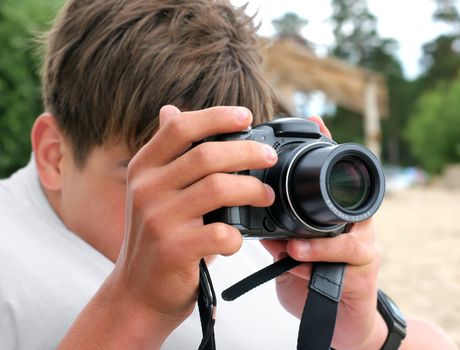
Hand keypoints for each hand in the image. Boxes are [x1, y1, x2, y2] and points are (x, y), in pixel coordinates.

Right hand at [60, 106, 277, 347]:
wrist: (136, 293)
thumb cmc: (156, 237)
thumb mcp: (152, 190)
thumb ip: (168, 155)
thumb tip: (170, 110)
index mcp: (144, 168)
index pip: (180, 127)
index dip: (216, 116)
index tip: (246, 115)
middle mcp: (147, 189)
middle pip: (206, 155)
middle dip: (247, 152)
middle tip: (269, 158)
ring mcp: (159, 220)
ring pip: (218, 188)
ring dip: (252, 190)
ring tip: (266, 195)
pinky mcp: (174, 250)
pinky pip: (221, 232)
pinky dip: (238, 235)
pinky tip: (238, 238)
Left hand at [260, 116, 385, 349]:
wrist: (339, 321)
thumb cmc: (312, 277)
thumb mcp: (288, 247)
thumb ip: (273, 226)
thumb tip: (244, 207)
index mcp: (332, 210)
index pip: (330, 173)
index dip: (324, 145)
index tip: (313, 121)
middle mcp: (352, 219)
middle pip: (346, 184)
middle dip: (329, 170)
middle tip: (297, 163)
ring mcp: (363, 239)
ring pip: (347, 219)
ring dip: (314, 229)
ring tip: (287, 240)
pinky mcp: (366, 265)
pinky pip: (347, 252)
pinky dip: (319, 252)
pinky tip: (297, 256)